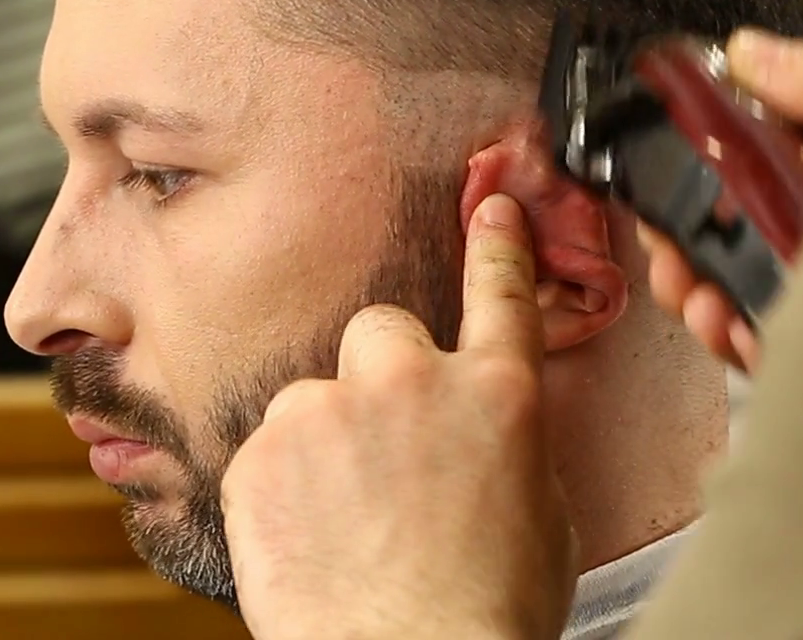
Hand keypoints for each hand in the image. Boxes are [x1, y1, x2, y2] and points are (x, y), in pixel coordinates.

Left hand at [221, 194, 575, 639]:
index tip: (488, 204)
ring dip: (324, 440)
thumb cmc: (485, 614)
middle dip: (380, 375)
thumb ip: (507, 444)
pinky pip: (268, 452)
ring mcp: (327, 410)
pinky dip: (280, 488)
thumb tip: (485, 431)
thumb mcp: (541, 517)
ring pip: (315, 397)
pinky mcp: (261, 453)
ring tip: (346, 520)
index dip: (495, 245)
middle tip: (383, 449)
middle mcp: (410, 381)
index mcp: (496, 394)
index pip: (500, 292)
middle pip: (383, 330)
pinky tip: (310, 541)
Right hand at [644, 29, 802, 371]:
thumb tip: (746, 48)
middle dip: (680, 249)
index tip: (663, 187)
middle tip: (670, 256)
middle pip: (722, 238)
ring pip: (730, 296)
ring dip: (698, 298)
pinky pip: (764, 350)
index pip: (739, 171)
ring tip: (704, 302)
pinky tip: (739, 332)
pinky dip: (736, 342)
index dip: (689, 180)